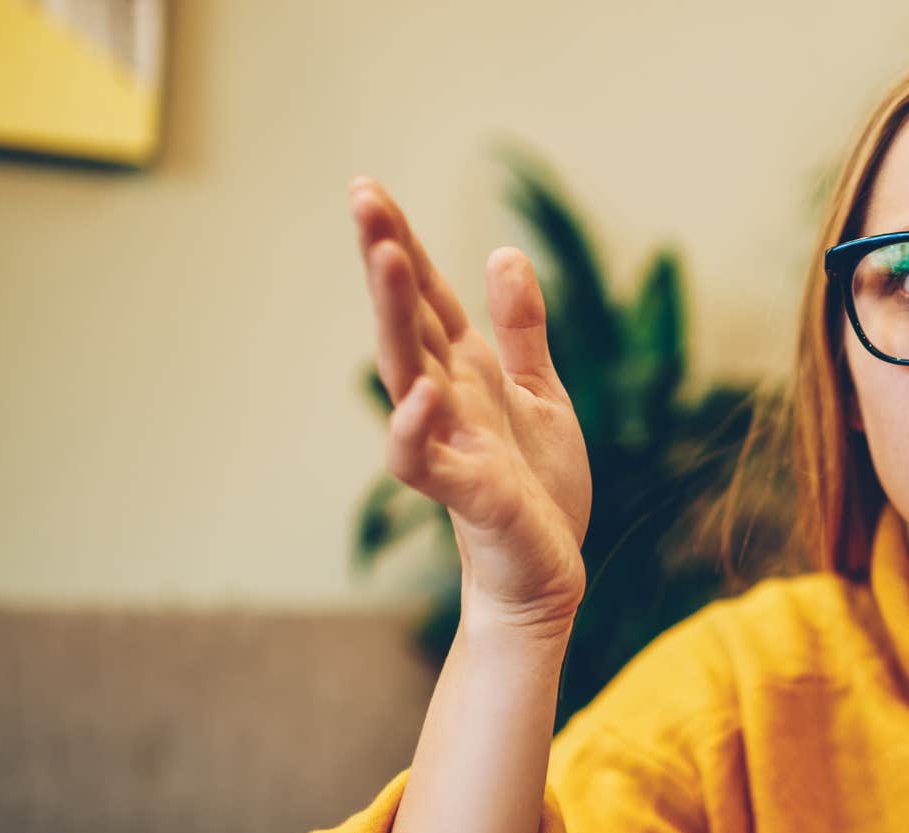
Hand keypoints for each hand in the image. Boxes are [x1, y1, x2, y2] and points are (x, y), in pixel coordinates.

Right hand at [350, 176, 592, 633]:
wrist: (545, 569)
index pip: (426, 297)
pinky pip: (421, 461)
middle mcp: (446, 399)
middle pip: (406, 319)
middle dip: (385, 259)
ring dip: (393, 316)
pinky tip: (422, 393)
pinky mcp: (464, 490)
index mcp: (466, 370)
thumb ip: (520, 328)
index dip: (401, 244)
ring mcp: (448, 442)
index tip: (368, 188)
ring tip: (386, 257)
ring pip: (405, 371)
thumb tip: (502, 252)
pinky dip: (415, 429)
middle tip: (363, 198)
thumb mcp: (539, 392)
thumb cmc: (535, 485)